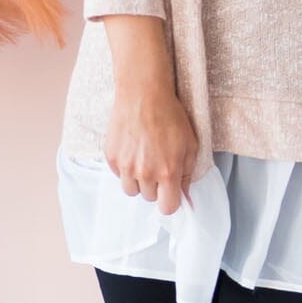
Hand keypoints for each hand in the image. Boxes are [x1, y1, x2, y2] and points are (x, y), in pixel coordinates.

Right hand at [105, 81, 199, 215]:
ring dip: (138, 181)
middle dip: (155, 187)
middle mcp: (145, 173)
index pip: (167, 208)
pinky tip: (132, 151)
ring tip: (143, 161)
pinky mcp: (111, 157)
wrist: (142, 95)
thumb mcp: (190, 144)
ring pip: (131, 190)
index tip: (170, 193)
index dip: (170, 202)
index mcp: (167, 172)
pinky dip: (125, 168)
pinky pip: (118, 174)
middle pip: (149, 198)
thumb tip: (186, 196)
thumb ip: (187, 174)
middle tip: (158, 166)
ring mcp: (125, 166)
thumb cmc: (170, 116)